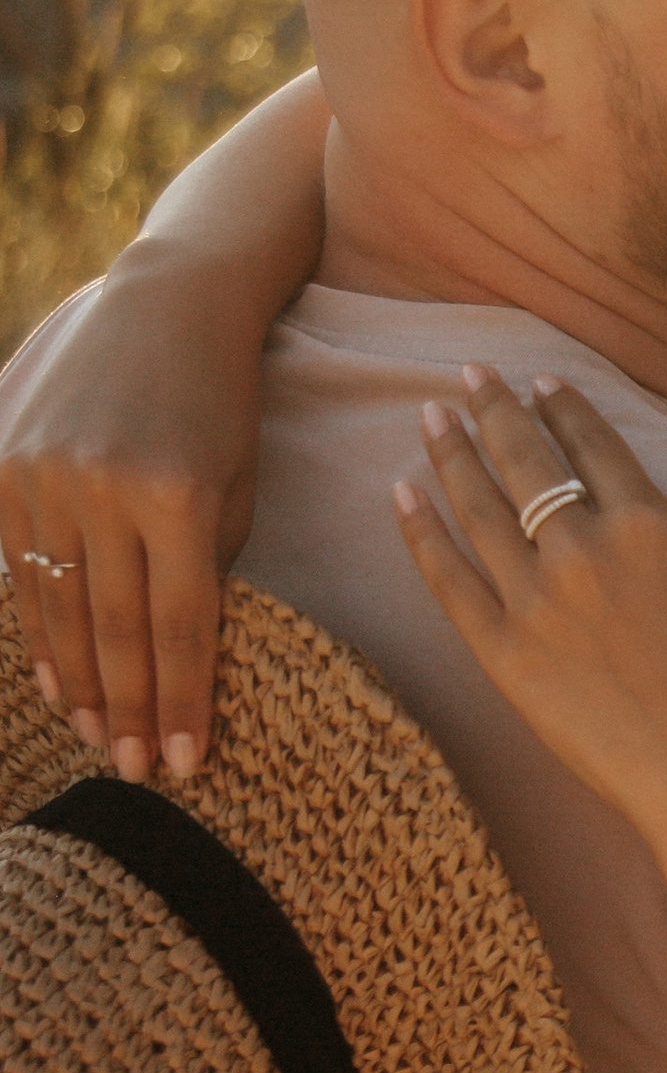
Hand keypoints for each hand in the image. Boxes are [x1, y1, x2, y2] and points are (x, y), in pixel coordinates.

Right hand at [0, 259, 261, 777]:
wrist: (168, 301)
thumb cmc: (222, 403)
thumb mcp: (237, 486)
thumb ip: (207, 569)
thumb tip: (176, 661)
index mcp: (177, 497)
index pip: (179, 626)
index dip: (181, 702)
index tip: (185, 763)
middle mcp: (101, 486)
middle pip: (113, 628)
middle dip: (128, 709)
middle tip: (139, 772)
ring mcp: (42, 472)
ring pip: (58, 604)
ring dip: (78, 682)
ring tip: (99, 738)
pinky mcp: (2, 461)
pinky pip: (17, 564)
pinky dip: (36, 627)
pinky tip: (54, 680)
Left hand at [395, 371, 666, 862]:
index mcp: (644, 525)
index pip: (590, 443)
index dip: (559, 404)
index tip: (534, 379)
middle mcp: (583, 551)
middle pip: (525, 461)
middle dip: (492, 409)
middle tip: (466, 374)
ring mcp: (537, 601)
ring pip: (479, 508)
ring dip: (451, 453)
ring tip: (430, 416)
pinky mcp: (502, 652)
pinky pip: (448, 579)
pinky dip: (421, 532)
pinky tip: (402, 494)